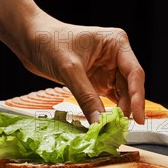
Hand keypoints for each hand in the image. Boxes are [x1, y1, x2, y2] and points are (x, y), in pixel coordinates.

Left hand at [0, 0, 144, 123]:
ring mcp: (107, 69)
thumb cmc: (48, 41)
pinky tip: (104, 122)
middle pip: (130, 86)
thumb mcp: (69, 70)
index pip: (134, 73)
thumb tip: (99, 123)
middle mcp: (116, 55)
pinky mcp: (97, 80)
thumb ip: (86, 97)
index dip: (138, 97)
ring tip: (112, 128)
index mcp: (116, 43)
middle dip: (127, 107)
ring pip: (121, 95)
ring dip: (118, 111)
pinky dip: (106, 111)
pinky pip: (107, 99)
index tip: (138, 117)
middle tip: (121, 128)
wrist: (29, 39)